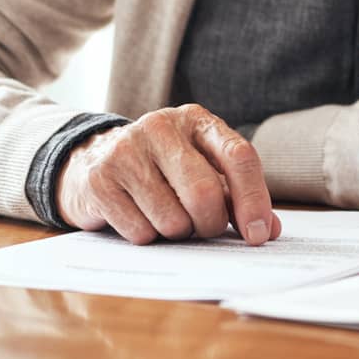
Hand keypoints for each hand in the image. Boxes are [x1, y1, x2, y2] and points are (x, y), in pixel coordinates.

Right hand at [56, 104, 281, 245]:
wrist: (91, 161)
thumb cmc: (161, 171)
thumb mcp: (202, 171)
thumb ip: (237, 197)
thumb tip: (267, 230)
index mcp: (197, 121)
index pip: (238, 156)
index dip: (253, 200)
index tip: (257, 235)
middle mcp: (161, 127)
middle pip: (204, 193)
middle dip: (210, 224)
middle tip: (203, 229)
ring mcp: (127, 150)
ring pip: (172, 219)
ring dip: (177, 233)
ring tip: (166, 218)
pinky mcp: (100, 178)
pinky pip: (140, 231)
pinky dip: (148, 237)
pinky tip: (139, 218)